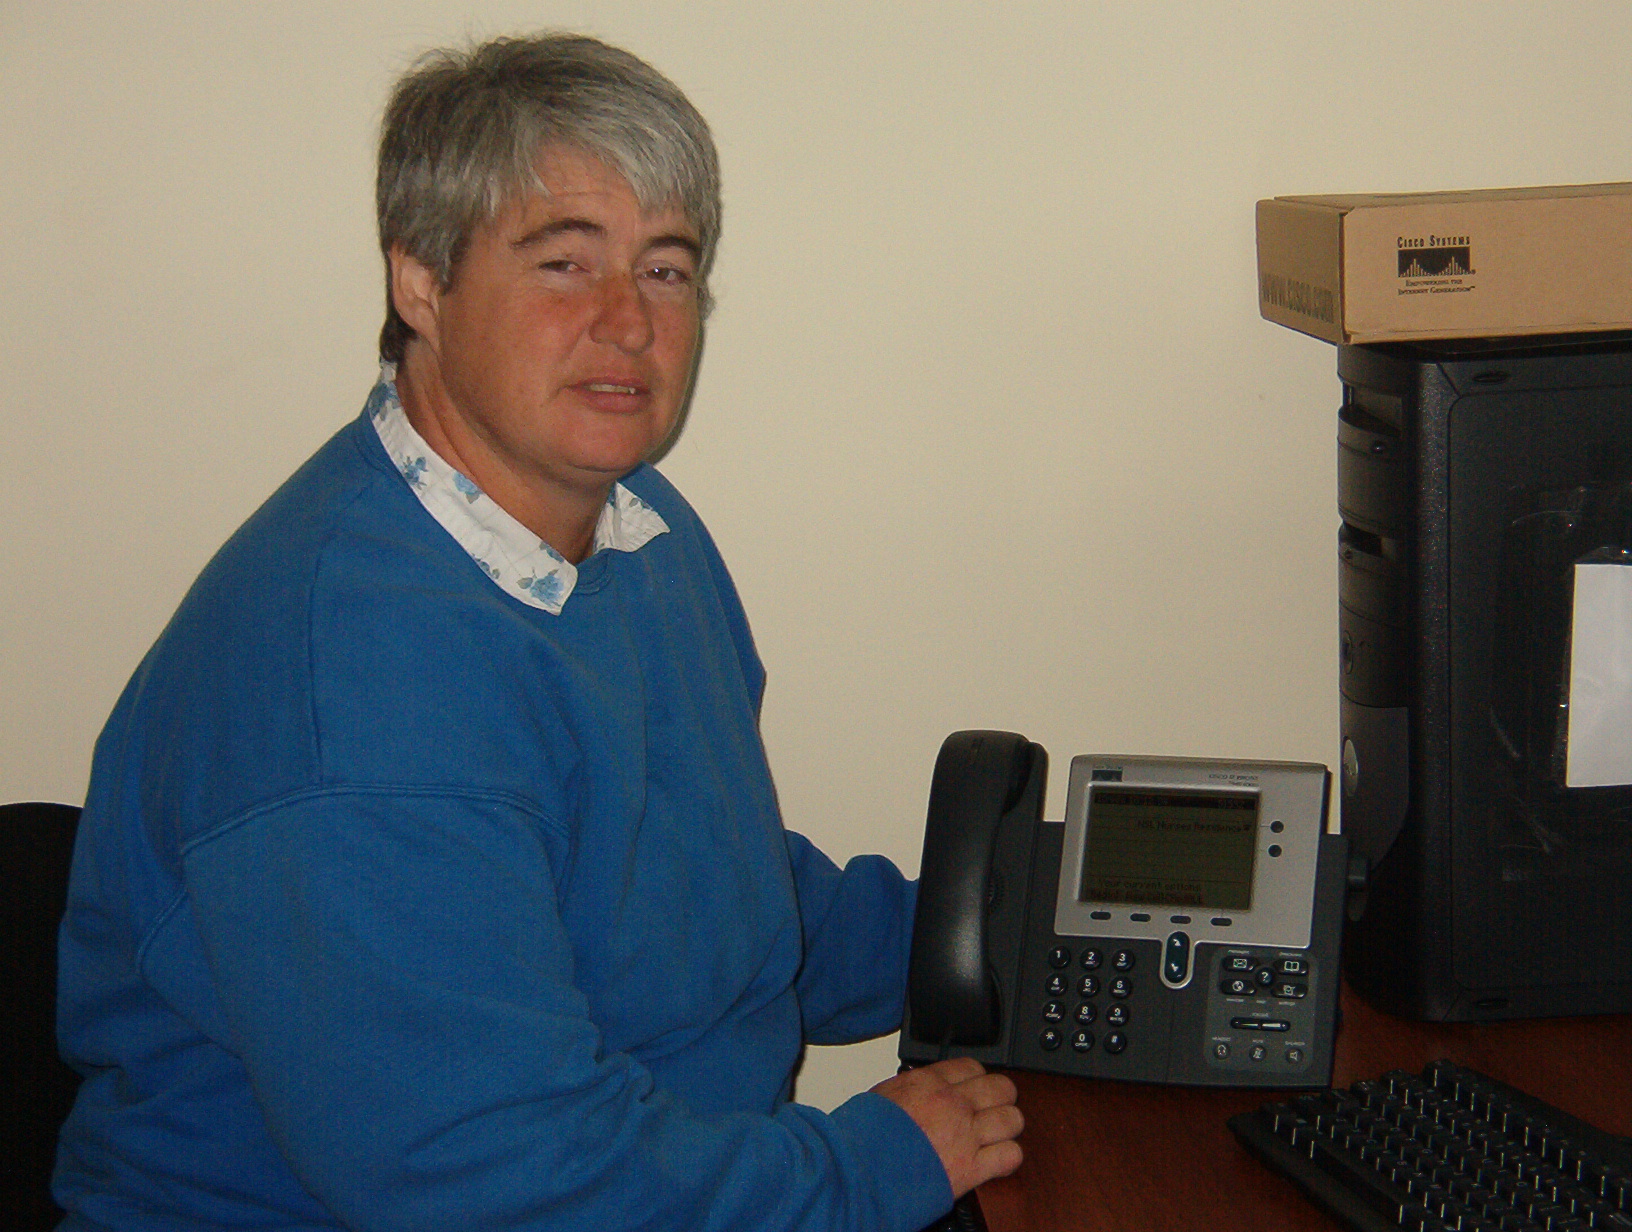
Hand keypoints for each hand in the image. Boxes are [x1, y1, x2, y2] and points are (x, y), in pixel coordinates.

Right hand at [871, 1057, 1022, 1197]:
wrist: (859, 1170)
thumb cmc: (861, 1138)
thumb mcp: (883, 1096)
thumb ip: (909, 1089)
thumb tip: (916, 1090)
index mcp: (928, 1082)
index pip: (971, 1067)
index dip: (977, 1079)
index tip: (975, 1088)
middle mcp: (952, 1104)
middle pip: (1001, 1087)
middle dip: (1000, 1098)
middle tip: (992, 1109)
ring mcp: (965, 1135)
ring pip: (1012, 1119)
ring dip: (1007, 1127)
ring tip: (997, 1136)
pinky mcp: (971, 1168)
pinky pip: (1010, 1155)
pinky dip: (1008, 1158)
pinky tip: (996, 1160)